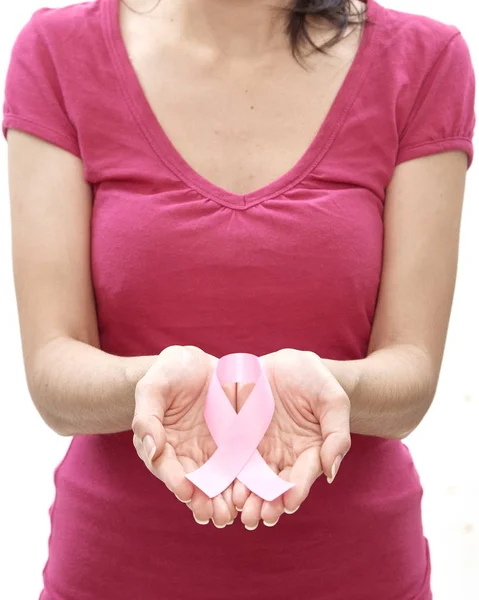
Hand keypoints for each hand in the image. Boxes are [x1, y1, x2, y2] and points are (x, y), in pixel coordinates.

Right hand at [132, 345, 236, 527]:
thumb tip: (150, 448)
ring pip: (218, 482)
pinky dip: (246, 484)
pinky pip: (241, 467)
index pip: (166, 467)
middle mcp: (186, 454)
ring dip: (225, 501)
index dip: (174, 480)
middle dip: (203, 501)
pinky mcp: (235, 446)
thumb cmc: (171, 371)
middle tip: (216, 515)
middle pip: (193, 484)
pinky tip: (256, 494)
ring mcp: (211, 453)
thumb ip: (147, 416)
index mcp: (162, 443)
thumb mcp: (154, 386)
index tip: (185, 491)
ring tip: (235, 513)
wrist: (200, 362)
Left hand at [232, 348, 350, 528]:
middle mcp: (283, 457)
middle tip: (256, 517)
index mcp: (309, 451)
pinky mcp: (238, 439)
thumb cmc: (315, 380)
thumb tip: (331, 472)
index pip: (303, 475)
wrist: (286, 363)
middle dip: (266, 503)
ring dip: (244, 497)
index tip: (289, 502)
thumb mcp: (332, 399)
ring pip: (250, 479)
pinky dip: (225, 477)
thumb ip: (336, 434)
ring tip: (235, 509)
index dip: (296, 489)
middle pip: (274, 486)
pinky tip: (218, 487)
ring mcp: (259, 449)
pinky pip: (230, 460)